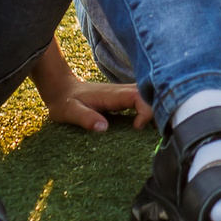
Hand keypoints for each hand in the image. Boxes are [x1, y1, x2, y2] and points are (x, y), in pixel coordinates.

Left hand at [30, 38, 150, 130]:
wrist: (61, 89)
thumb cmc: (65, 102)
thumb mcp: (70, 112)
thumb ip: (86, 118)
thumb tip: (103, 128)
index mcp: (113, 94)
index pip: (140, 97)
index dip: (145, 111)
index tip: (137, 128)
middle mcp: (122, 91)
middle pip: (150, 96)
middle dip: (159, 111)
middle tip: (159, 131)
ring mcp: (124, 94)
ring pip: (148, 97)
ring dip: (156, 110)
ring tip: (158, 130)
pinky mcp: (123, 98)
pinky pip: (143, 101)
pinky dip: (149, 110)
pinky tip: (149, 125)